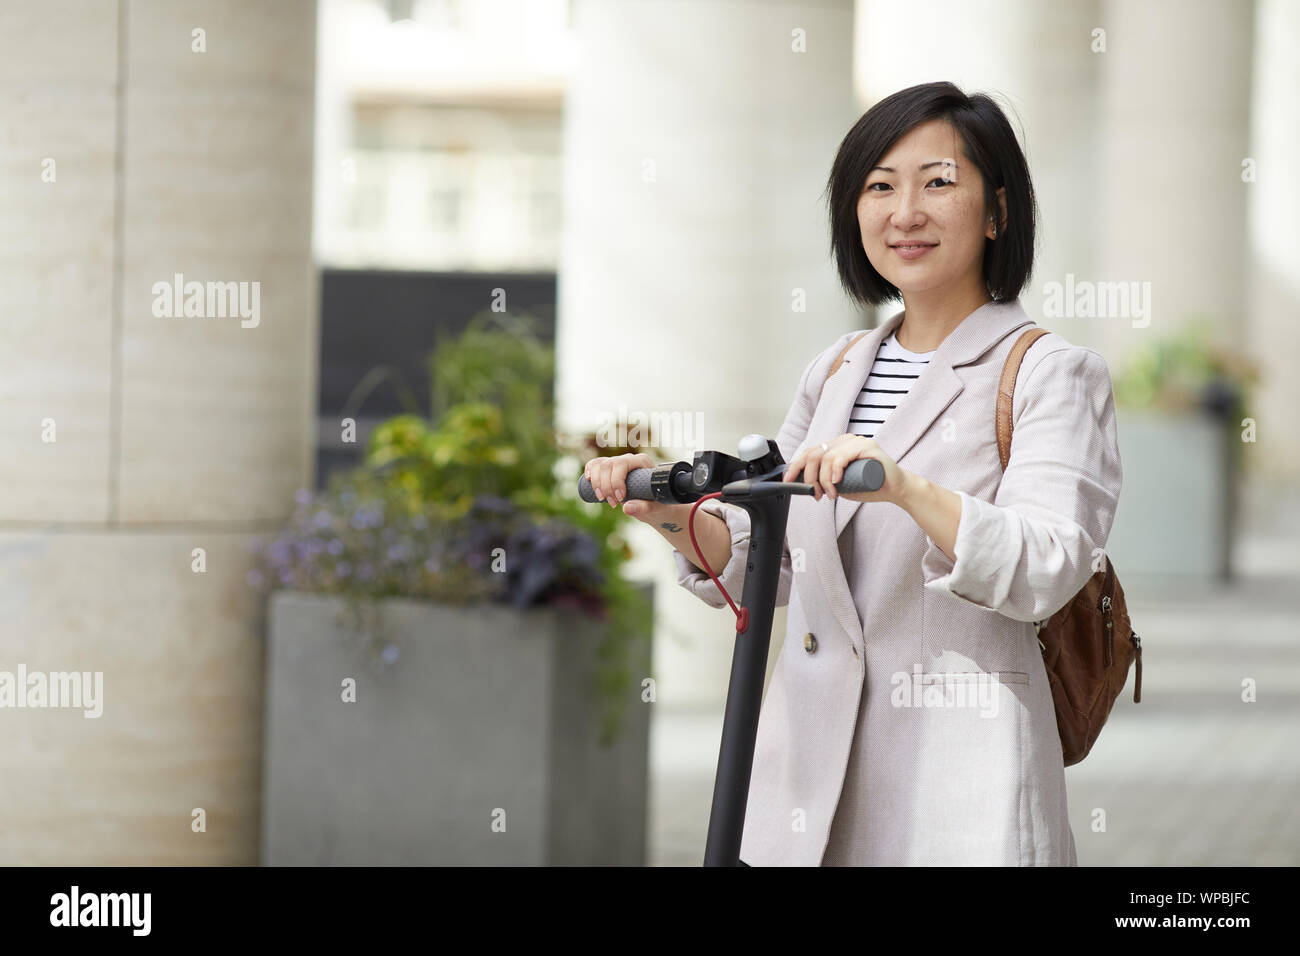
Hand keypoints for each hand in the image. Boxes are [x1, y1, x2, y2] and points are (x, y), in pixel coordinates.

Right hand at [581, 452, 676, 521]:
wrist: (653, 504)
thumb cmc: (656, 504)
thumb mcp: (654, 507)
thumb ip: (643, 508)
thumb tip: (626, 508)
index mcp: (642, 462)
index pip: (622, 464)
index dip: (616, 481)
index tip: (620, 498)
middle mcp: (628, 459)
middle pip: (608, 465)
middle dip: (606, 486)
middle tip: (613, 504)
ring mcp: (617, 462)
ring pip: (599, 465)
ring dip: (596, 483)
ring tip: (603, 499)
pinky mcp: (609, 469)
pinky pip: (595, 464)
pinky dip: (589, 471)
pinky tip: (589, 481)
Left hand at [781, 434, 906, 504]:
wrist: (895, 489)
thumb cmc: (869, 486)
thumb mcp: (840, 483)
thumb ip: (825, 480)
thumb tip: (805, 484)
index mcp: (837, 445)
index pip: (810, 452)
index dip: (795, 466)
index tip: (788, 481)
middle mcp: (844, 440)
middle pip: (814, 454)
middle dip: (809, 477)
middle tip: (815, 494)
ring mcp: (856, 441)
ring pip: (826, 457)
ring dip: (823, 480)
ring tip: (830, 494)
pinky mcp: (867, 447)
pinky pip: (842, 456)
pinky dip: (835, 471)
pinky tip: (836, 482)